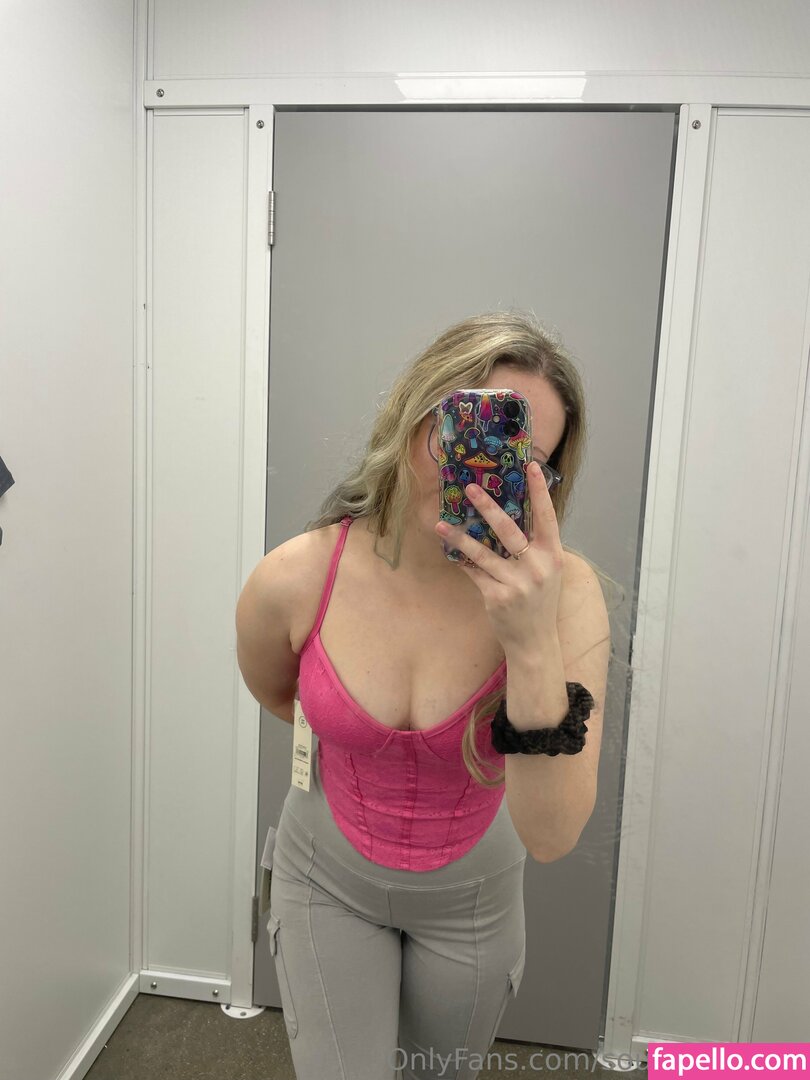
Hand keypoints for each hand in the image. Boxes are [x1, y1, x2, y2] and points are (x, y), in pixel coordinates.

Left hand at [434, 462, 564, 653]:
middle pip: (509, 529)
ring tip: (442, 523)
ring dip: (460, 537)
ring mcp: (516, 583)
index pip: (547, 517)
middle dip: (488, 507)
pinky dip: (463, 561)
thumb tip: (515, 515)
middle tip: (471, 488)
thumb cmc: (540, 601)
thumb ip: (536, 547)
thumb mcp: (547, 571)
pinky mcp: (497, 596)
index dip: (540, 492)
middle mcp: (537, 567)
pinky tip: (449, 550)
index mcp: (552, 556)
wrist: (535, 641)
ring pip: (483, 552)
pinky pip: (474, 572)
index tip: (533, 467)